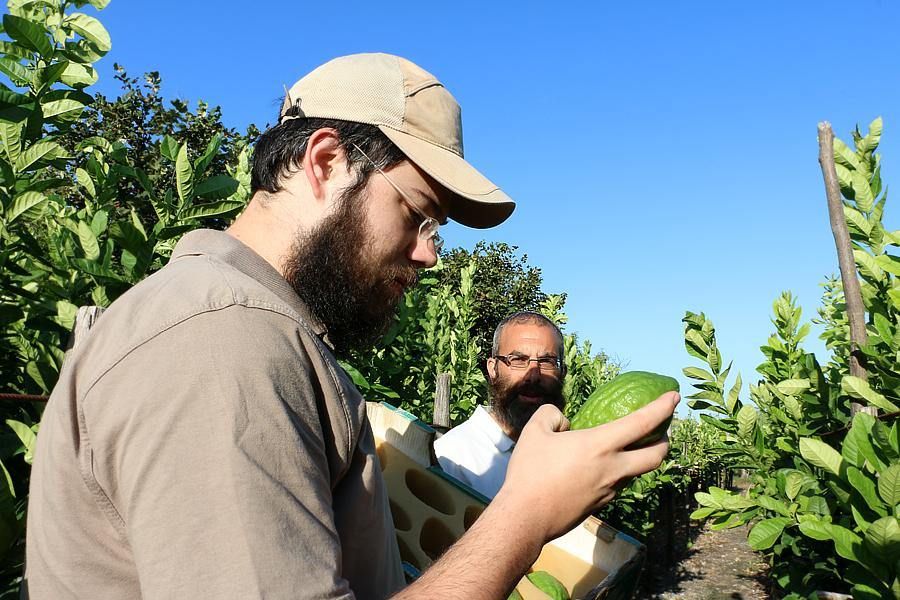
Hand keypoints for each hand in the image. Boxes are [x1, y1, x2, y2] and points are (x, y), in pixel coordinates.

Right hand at [494, 391, 678, 542]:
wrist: (526, 517)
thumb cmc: (529, 472)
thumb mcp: (534, 431)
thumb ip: (552, 415)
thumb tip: (564, 422)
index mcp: (600, 445)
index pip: (642, 423)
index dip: (662, 408)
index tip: (674, 397)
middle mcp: (613, 469)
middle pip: (656, 456)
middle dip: (666, 441)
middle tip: (663, 430)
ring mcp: (610, 490)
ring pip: (639, 473)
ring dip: (643, 458)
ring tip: (631, 448)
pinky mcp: (601, 505)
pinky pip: (619, 484)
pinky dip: (621, 472)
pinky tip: (603, 468)